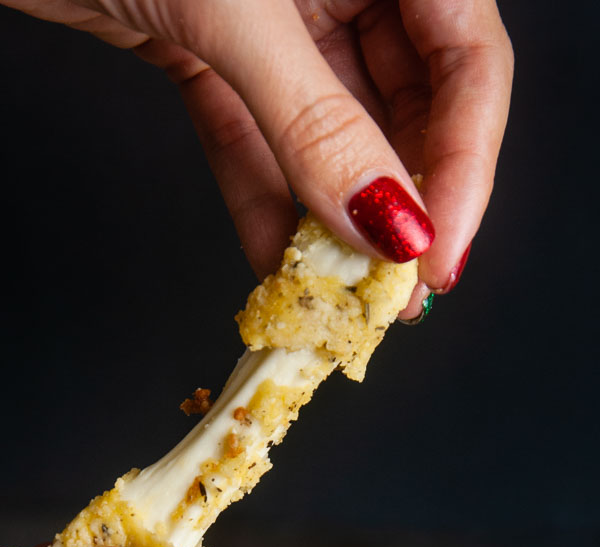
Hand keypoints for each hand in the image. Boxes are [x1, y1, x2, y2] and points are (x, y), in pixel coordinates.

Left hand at [2, 0, 512, 316]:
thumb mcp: (231, 9)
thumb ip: (315, 119)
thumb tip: (387, 222)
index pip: (466, 56)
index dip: (465, 162)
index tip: (438, 253)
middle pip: (408, 105)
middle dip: (399, 204)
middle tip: (392, 289)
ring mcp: (276, 17)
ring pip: (330, 135)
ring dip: (330, 220)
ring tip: (334, 291)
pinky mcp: (212, 50)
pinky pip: (255, 140)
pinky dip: (262, 201)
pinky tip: (273, 262)